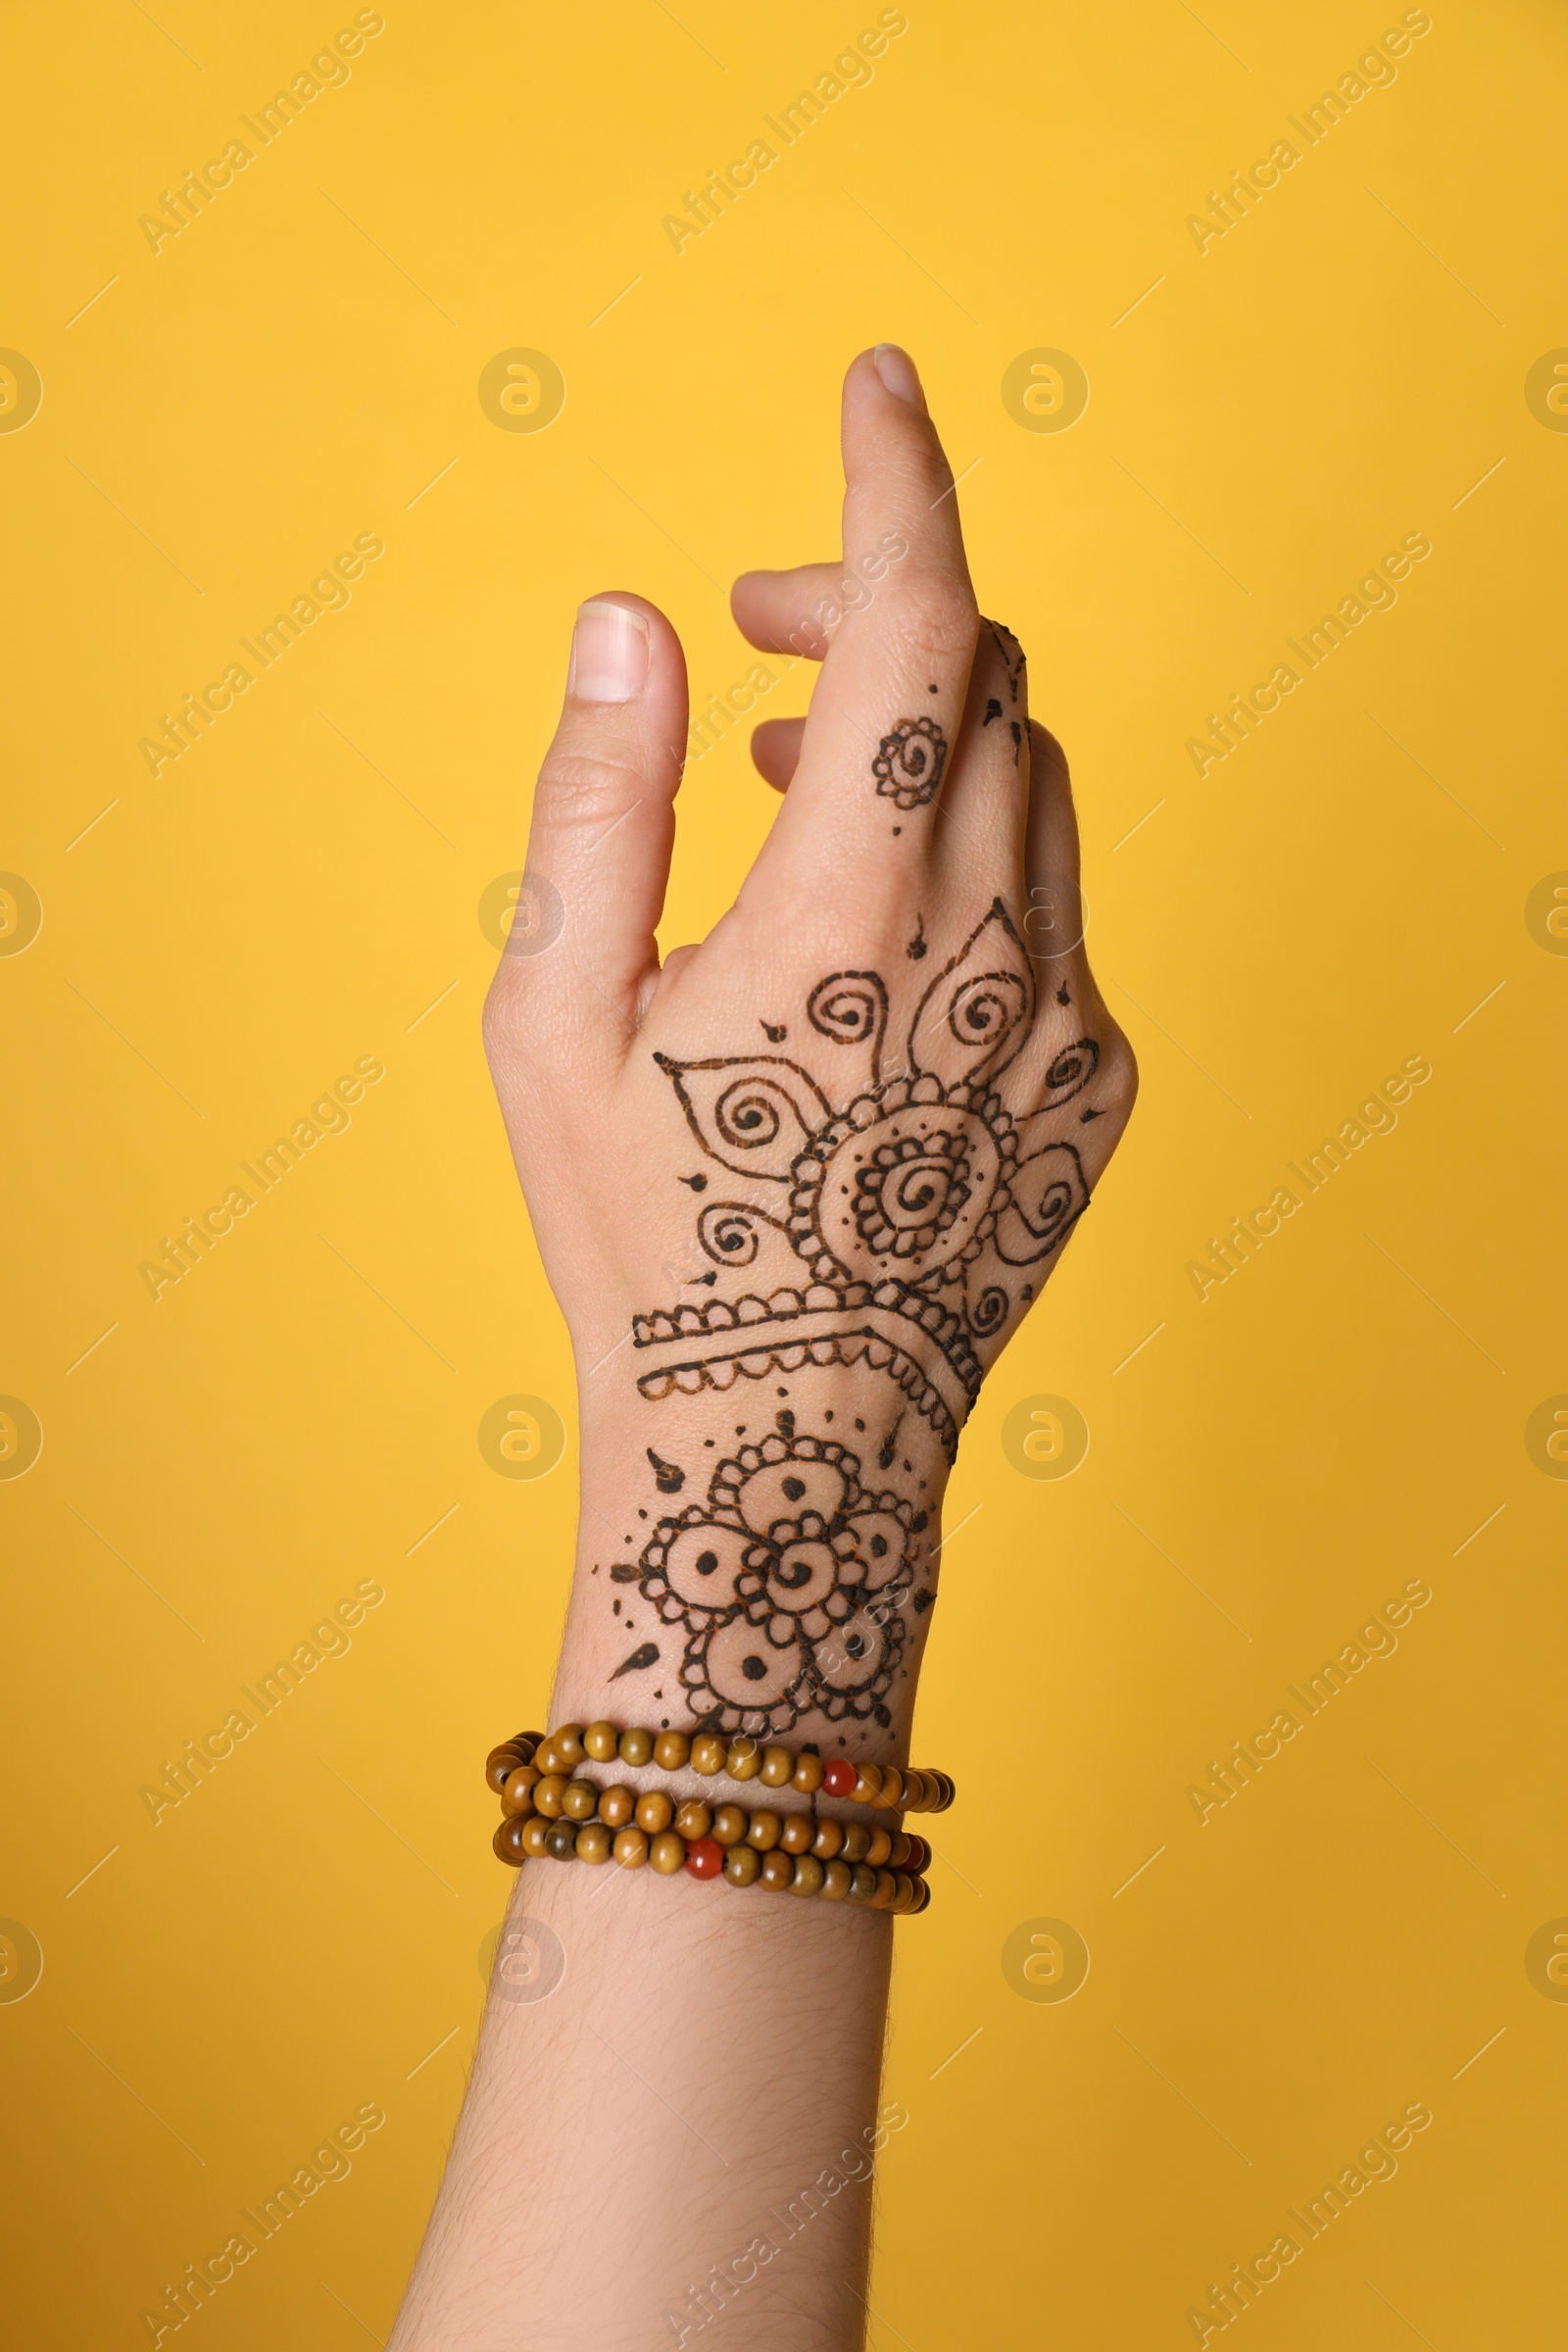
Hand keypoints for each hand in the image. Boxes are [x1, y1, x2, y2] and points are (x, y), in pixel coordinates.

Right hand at [483, 345, 1136, 1746]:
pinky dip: (975, 857)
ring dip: (924, 735)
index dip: (896, 479)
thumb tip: (631, 619)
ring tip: (799, 800)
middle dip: (876, 610)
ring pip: (1039, 780)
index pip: (919, 620)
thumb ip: (602, 801)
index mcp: (852, 909)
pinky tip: (879, 946)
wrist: (786, 1444)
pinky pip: (1061, 901)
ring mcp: (1069, 1016)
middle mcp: (996, 943)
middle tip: (757, 643)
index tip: (875, 382)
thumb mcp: (560, 1019)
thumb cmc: (648, 1239)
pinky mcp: (1103, 1080)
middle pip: (986, 678)